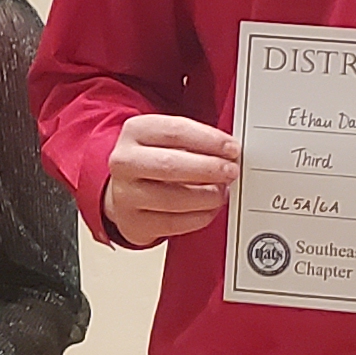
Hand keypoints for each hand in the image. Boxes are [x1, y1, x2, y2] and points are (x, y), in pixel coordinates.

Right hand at [107, 114, 239, 247]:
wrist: (123, 191)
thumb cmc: (153, 161)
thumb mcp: (167, 140)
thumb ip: (195, 141)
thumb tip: (229, 153)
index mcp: (135, 131)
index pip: (176, 131)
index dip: (209, 140)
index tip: (232, 148)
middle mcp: (125, 162)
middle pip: (171, 164)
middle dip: (208, 168)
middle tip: (231, 171)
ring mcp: (125, 194)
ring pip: (173, 198)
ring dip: (207, 196)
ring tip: (221, 192)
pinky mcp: (134, 222)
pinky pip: (174, 223)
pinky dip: (199, 217)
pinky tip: (209, 209)